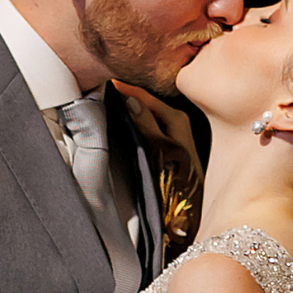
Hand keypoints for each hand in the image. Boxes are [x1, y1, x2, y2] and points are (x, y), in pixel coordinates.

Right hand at [111, 79, 202, 194]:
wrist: (190, 213)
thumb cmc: (179, 184)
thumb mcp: (160, 150)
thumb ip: (146, 123)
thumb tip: (130, 100)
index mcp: (177, 119)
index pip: (145, 96)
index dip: (125, 88)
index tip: (106, 79)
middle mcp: (178, 123)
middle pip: (146, 103)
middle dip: (126, 95)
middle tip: (102, 87)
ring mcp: (174, 135)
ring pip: (146, 115)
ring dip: (129, 109)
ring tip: (108, 102)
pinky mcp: (169, 147)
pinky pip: (148, 127)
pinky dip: (134, 122)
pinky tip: (123, 125)